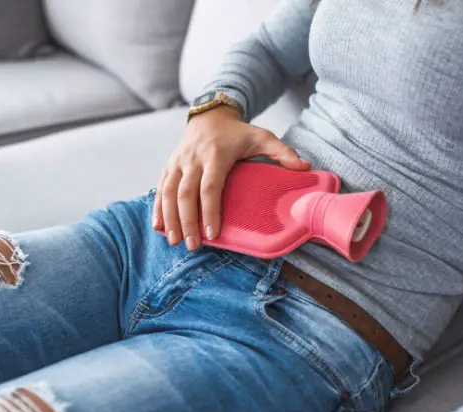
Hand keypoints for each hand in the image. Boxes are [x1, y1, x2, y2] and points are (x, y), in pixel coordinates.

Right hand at [153, 105, 310, 249]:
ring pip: (168, 192)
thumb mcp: (263, 137)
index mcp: (216, 155)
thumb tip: (304, 168)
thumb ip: (282, 153)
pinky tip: (158, 226)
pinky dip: (158, 208)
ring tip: (174, 241)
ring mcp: (178, 162)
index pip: (210, 186)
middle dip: (187, 221)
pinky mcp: (169, 165)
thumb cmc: (238, 133)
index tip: (213, 234)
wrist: (210, 115)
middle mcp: (193, 159)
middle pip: (185, 194)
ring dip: (170, 218)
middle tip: (193, 246)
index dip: (210, 211)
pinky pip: (160, 188)